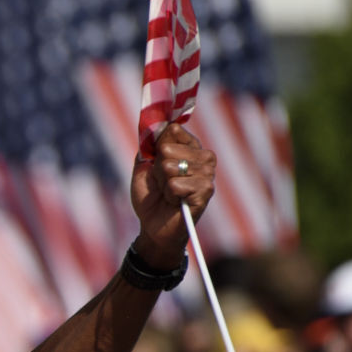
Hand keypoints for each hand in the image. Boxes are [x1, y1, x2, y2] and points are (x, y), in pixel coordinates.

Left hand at [130, 123, 215, 265]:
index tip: (157, 163)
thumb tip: (158, 125)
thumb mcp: (144, 166)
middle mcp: (203, 157)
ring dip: (162, 183)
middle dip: (157, 169)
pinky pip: (176, 184)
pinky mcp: (206, 191)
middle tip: (162, 183)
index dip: (158, 148)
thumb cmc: (151, 196)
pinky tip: (175, 201)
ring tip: (168, 193)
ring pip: (170, 167)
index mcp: (191, 147)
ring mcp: (207, 174)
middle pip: (168, 149)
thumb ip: (150, 145)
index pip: (173, 130)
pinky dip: (169, 195)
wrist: (153, 226)